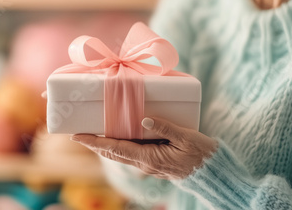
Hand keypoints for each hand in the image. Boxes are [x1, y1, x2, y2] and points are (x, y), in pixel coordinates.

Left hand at [71, 117, 217, 180]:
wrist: (213, 173)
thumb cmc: (202, 155)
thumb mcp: (187, 137)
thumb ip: (165, 127)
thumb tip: (144, 118)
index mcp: (150, 158)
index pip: (115, 149)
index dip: (95, 142)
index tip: (78, 136)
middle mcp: (145, 163)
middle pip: (113, 153)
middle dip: (94, 144)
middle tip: (77, 134)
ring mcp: (149, 164)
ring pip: (121, 154)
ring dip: (105, 145)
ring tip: (92, 134)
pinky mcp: (154, 162)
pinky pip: (131, 153)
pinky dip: (119, 145)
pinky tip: (117, 136)